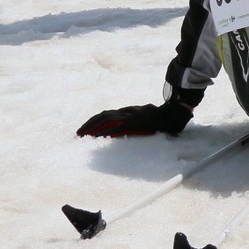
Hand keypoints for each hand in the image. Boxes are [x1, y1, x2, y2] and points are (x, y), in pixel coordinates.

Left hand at [77, 100, 191, 137]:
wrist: (171, 115)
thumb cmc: (159, 118)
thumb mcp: (143, 116)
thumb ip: (133, 120)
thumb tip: (122, 128)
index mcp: (127, 111)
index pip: (106, 114)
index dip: (93, 121)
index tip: (85, 129)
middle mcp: (126, 112)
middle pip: (103, 116)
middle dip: (89, 124)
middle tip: (78, 133)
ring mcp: (129, 116)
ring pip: (106, 120)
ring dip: (94, 128)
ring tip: (83, 136)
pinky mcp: (133, 123)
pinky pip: (117, 127)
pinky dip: (107, 131)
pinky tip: (99, 137)